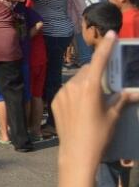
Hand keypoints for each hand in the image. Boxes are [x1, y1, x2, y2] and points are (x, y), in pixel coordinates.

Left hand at [52, 32, 138, 172]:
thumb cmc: (99, 134)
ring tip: (94, 99)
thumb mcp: (113, 115)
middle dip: (97, 71)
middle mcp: (73, 86)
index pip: (100, 61)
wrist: (76, 152)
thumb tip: (132, 92)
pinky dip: (76, 92)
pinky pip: (68, 90)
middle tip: (107, 82)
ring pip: (77, 79)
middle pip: (88, 70)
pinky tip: (82, 106)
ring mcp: (62, 93)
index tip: (111, 34)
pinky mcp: (55, 100)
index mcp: (90, 88)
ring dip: (86, 82)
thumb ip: (121, 99)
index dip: (106, 47)